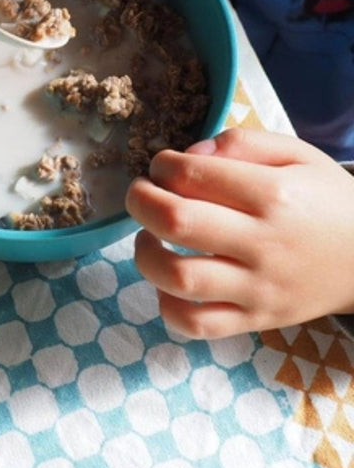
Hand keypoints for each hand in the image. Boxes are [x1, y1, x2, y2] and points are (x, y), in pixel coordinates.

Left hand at [125, 127, 353, 338]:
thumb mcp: (297, 155)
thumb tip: (189, 153)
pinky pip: (197, 324)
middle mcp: (263, 243)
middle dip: (140, 201)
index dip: (162, 165)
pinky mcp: (255, 319)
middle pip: (177, 222)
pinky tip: (167, 282)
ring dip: (145, 253)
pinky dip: (168, 306)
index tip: (162, 166)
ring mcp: (258, 288)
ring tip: (148, 236)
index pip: (193, 175)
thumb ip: (241, 143)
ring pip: (179, 278)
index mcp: (272, 195)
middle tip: (140, 194)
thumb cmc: (326, 200)